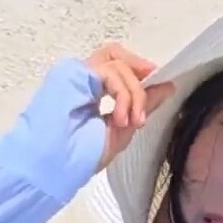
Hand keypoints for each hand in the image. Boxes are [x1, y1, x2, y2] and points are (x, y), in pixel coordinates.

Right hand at [83, 42, 176, 172]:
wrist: (55, 167)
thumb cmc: (81, 156)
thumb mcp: (122, 130)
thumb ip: (142, 106)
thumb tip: (167, 87)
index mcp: (90, 91)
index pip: (116, 68)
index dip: (138, 71)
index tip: (161, 85)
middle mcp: (82, 79)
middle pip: (116, 56)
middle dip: (138, 70)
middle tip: (152, 86)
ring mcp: (76, 74)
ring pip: (117, 64)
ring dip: (134, 93)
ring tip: (132, 122)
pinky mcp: (73, 73)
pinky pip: (109, 72)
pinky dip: (123, 94)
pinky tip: (121, 118)